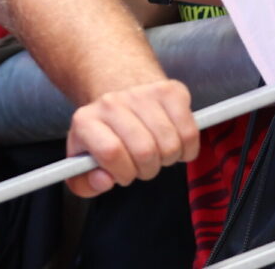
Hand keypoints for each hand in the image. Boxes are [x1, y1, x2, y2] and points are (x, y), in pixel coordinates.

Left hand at [64, 79, 198, 195]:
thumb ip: (86, 184)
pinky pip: (189, 132)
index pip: (111, 152)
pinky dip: (187, 149)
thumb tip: (104, 180)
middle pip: (145, 151)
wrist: (121, 90)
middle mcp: (112, 102)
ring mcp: (142, 93)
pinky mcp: (171, 90)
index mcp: (85, 121)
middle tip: (142, 165)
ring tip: (157, 153)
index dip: (123, 172)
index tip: (124, 174)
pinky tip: (175, 144)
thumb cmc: (106, 136)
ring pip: (170, 144)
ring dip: (167, 159)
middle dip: (147, 169)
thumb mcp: (84, 164)